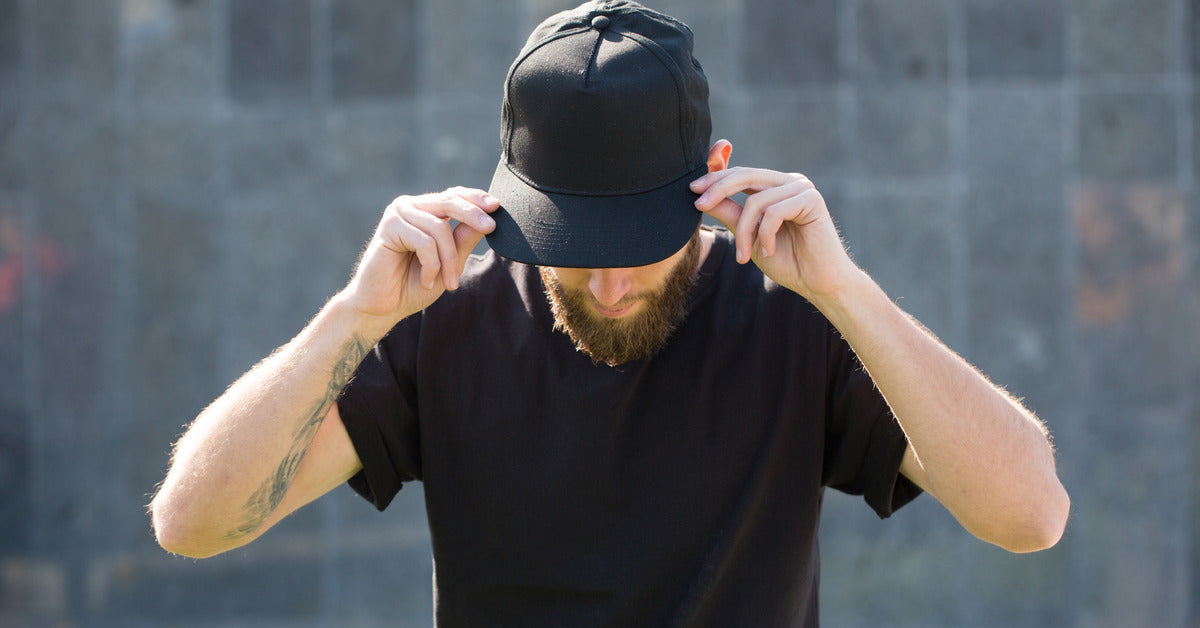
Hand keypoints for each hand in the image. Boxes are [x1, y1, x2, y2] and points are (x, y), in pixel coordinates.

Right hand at [344, 187, 498, 324]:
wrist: (384, 306)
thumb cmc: (415, 285)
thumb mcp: (449, 263)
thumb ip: (463, 240)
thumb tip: (486, 220)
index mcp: (425, 211)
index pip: (454, 195)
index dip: (475, 198)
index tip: (497, 205)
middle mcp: (411, 207)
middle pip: (450, 202)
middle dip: (473, 215)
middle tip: (491, 227)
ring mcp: (398, 214)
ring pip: (440, 228)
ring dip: (449, 260)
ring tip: (449, 283)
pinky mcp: (389, 227)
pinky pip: (424, 242)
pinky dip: (432, 266)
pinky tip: (427, 281)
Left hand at [690, 167, 858, 300]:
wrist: (818, 282)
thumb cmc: (786, 261)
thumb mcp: (749, 235)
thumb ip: (730, 213)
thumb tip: (702, 197)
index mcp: (775, 187)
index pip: (741, 173)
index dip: (716, 175)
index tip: (691, 188)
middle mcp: (788, 182)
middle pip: (745, 175)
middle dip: (718, 189)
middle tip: (698, 205)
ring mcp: (802, 188)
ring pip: (756, 201)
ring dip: (744, 232)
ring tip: (744, 256)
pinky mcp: (811, 199)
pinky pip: (774, 212)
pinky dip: (765, 235)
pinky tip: (769, 252)